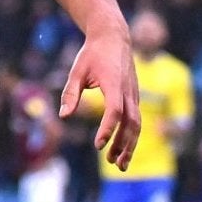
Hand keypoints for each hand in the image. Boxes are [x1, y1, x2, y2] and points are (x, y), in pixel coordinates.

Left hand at [62, 23, 139, 170]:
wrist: (113, 37)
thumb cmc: (92, 54)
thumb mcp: (77, 71)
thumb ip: (70, 94)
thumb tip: (64, 116)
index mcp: (114, 83)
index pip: (114, 110)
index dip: (108, 128)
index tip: (98, 145)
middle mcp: (128, 90)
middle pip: (131, 122)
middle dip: (124, 145)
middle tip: (114, 165)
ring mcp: (134, 94)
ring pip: (136, 124)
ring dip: (129, 144)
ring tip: (119, 164)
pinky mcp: (134, 96)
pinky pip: (135, 118)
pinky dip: (130, 135)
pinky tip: (122, 147)